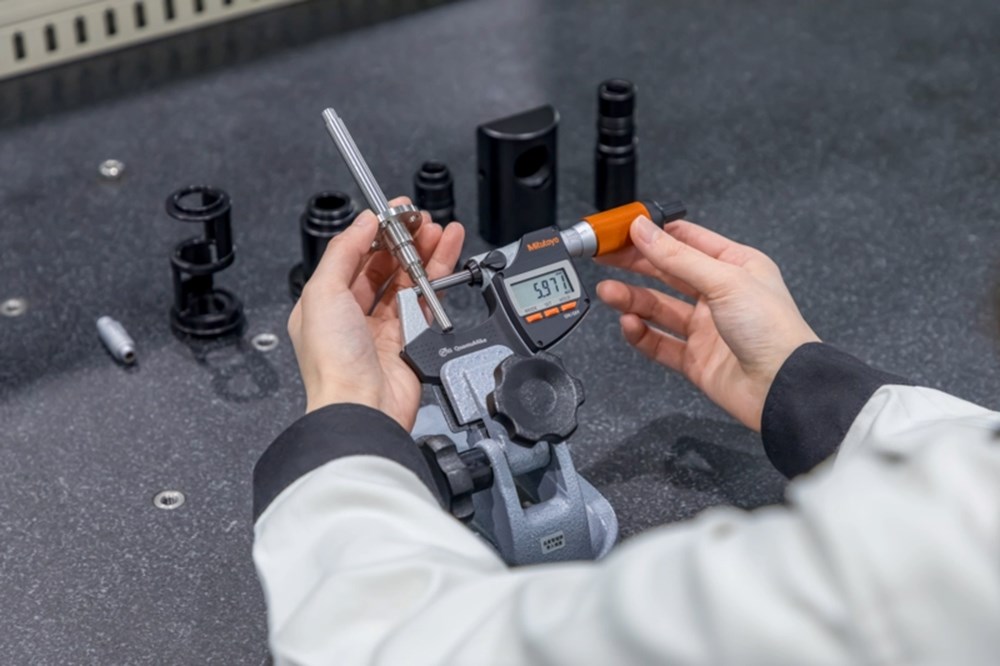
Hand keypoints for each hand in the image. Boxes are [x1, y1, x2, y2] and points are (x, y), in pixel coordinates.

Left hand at [287, 197, 464, 428]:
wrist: (363, 406)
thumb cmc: (333, 363)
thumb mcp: (323, 293)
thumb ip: (343, 251)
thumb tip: (363, 222)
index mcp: (323, 304)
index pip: (351, 257)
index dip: (373, 232)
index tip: (392, 213)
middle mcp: (352, 316)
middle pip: (382, 266)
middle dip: (402, 240)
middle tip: (419, 220)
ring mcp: (383, 328)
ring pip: (408, 279)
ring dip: (423, 251)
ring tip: (438, 229)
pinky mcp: (412, 339)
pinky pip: (428, 298)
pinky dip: (439, 272)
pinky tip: (447, 251)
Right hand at [596, 216, 818, 430]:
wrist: (783, 388)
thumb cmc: (774, 330)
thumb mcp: (724, 280)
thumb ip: (677, 257)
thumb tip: (644, 231)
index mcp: (735, 265)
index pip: (685, 239)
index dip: (652, 233)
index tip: (622, 229)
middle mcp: (720, 294)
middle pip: (666, 272)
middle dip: (633, 264)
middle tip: (603, 258)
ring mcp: (706, 328)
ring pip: (658, 307)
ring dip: (631, 299)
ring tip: (608, 293)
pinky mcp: (695, 358)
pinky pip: (658, 343)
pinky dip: (640, 334)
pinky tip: (630, 324)